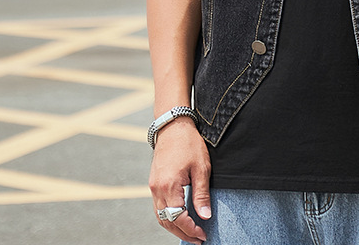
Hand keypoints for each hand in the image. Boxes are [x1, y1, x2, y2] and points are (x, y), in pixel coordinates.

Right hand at [149, 118, 211, 242]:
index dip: (191, 229)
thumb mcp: (201, 168)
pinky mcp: (153, 184)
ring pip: (161, 217)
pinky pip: (158, 208)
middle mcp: (158, 190)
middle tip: (198, 240)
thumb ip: (202, 194)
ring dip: (174, 228)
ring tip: (190, 233)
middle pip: (168, 222)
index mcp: (170, 186)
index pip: (179, 218)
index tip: (203, 235)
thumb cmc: (189, 144)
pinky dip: (168, 218)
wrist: (173, 127)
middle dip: (183, 234)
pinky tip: (179, 220)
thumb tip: (205, 216)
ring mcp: (153, 187)